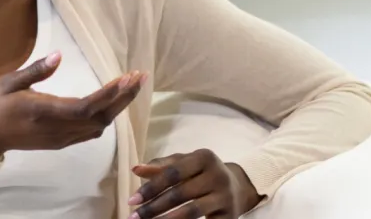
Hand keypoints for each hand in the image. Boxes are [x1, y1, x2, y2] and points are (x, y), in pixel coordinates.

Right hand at [0, 51, 145, 158]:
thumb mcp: (7, 83)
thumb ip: (35, 70)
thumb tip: (59, 56)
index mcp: (45, 112)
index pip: (87, 106)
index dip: (110, 94)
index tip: (127, 77)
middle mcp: (57, 129)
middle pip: (100, 117)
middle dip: (123, 98)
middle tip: (140, 77)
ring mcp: (60, 138)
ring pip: (98, 127)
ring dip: (117, 108)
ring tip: (130, 87)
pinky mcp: (59, 142)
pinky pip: (89, 132)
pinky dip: (105, 117)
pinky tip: (111, 103)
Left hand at [128, 149, 261, 218]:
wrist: (238, 187)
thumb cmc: (202, 174)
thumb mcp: (185, 164)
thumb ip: (161, 166)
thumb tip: (135, 169)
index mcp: (204, 157)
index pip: (173, 173)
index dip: (151, 187)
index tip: (132, 200)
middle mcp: (218, 175)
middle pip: (180, 193)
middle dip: (154, 207)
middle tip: (134, 217)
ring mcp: (225, 196)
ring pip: (191, 211)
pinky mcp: (230, 214)